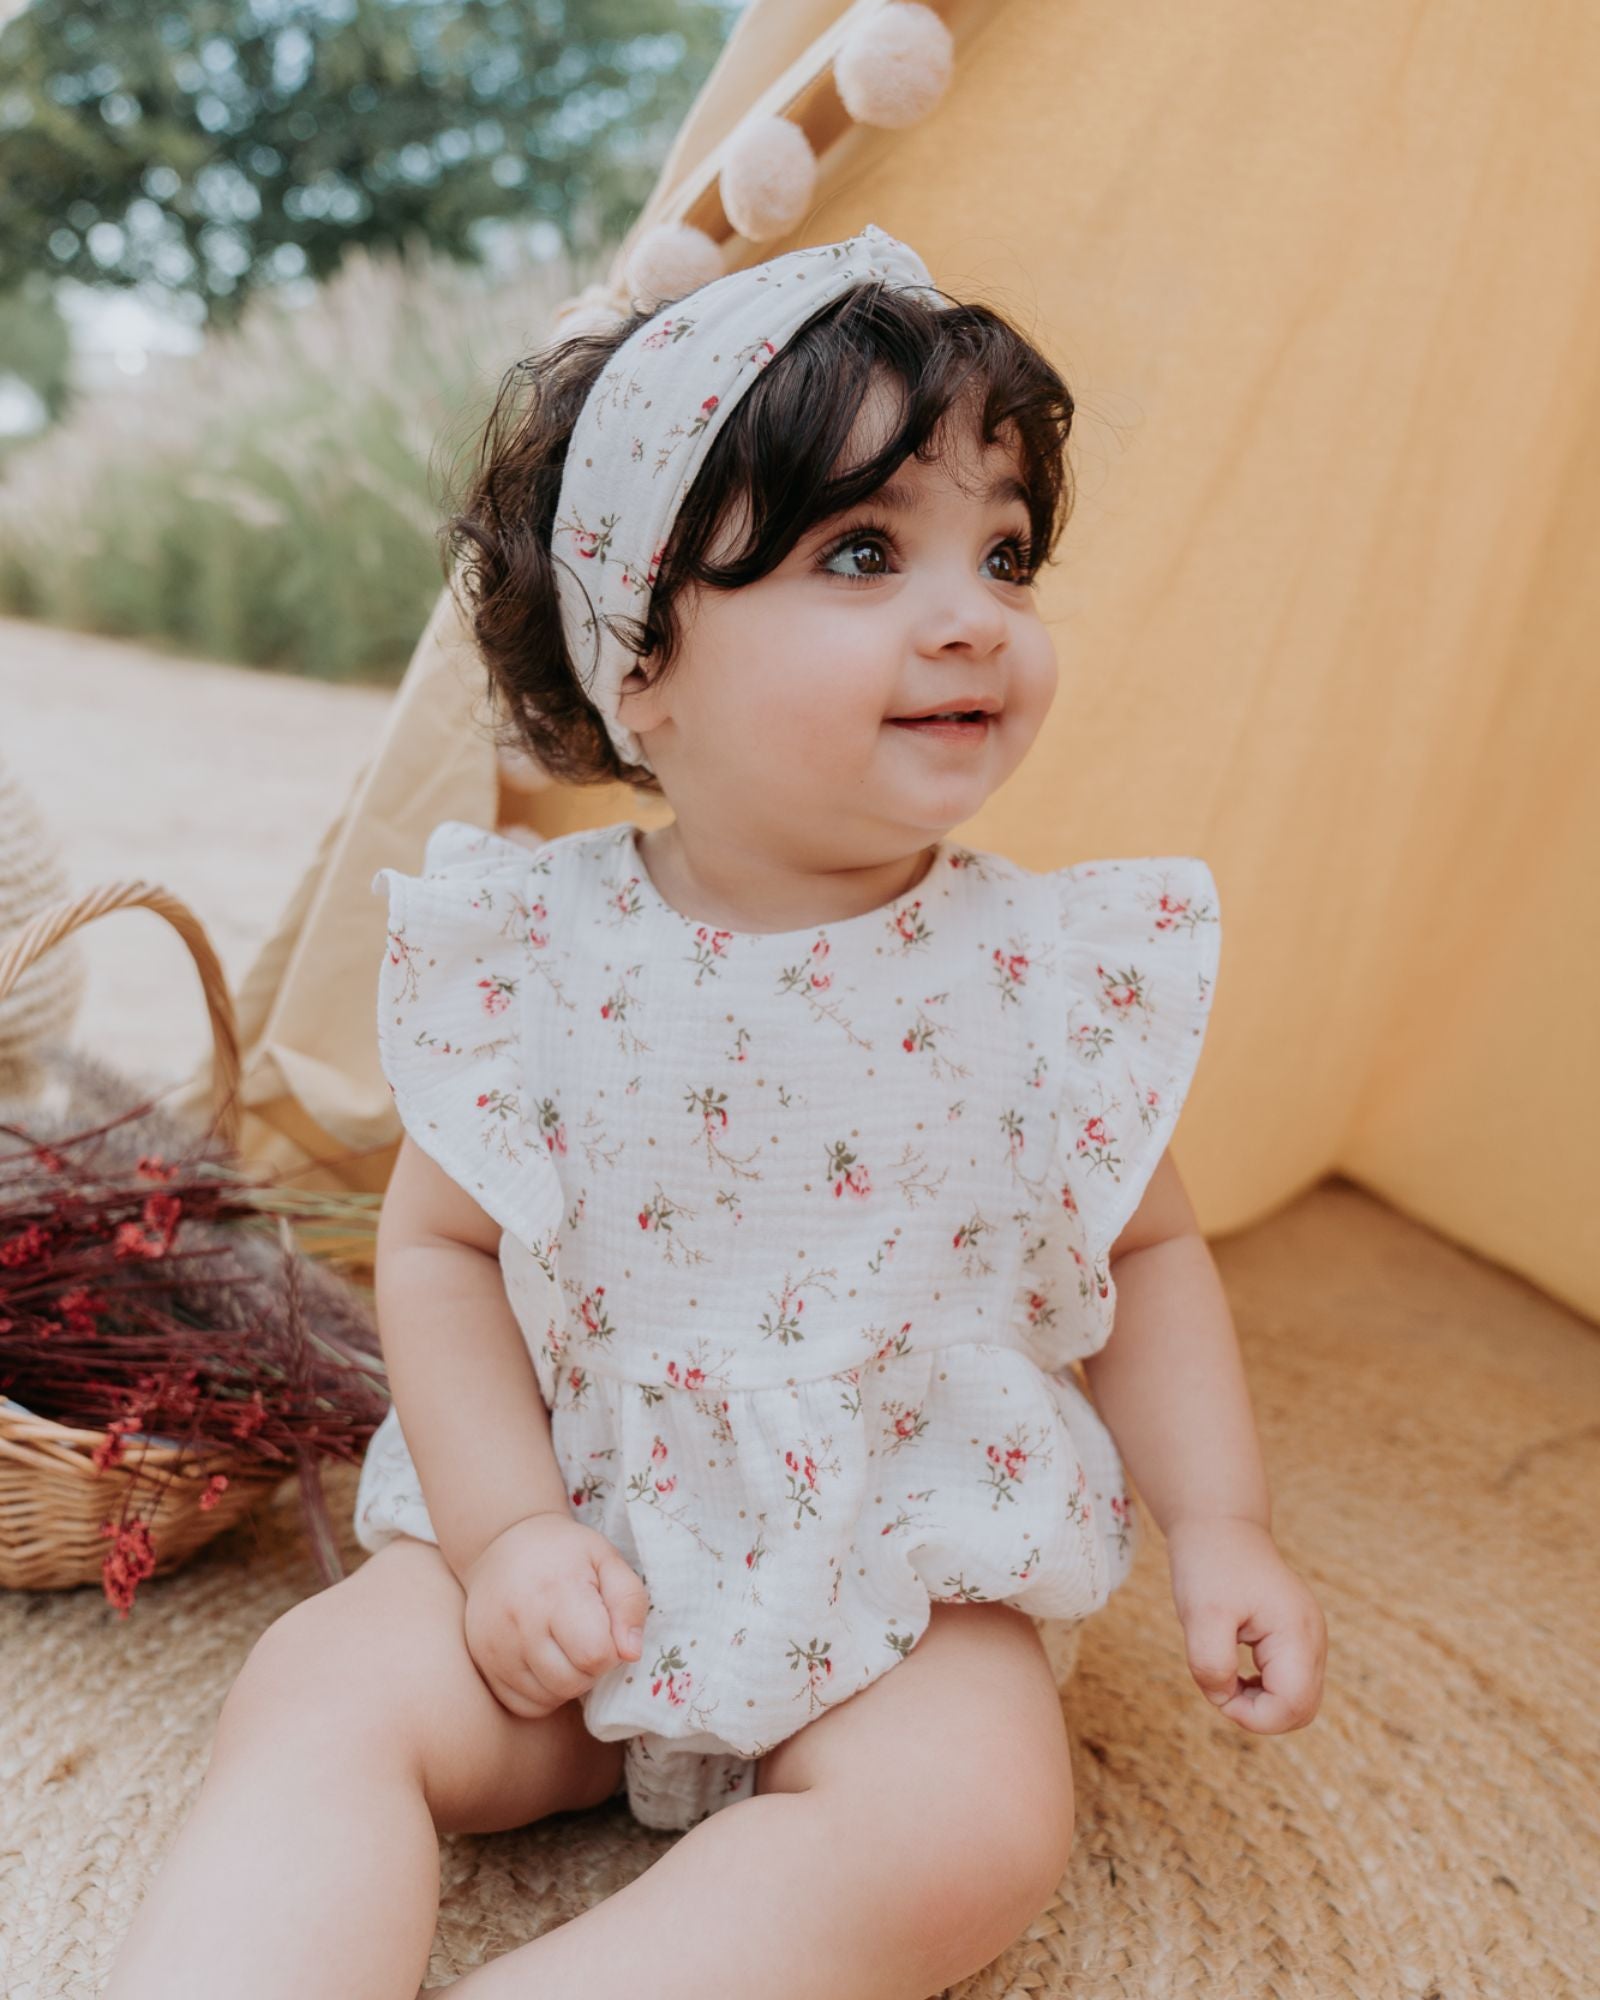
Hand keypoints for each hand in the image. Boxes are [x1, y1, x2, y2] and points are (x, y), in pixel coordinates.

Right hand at [462, 1511, 650, 1720]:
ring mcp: (497, 1648)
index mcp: (556, 1592)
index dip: (612, 1649)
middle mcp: (520, 1624)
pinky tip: (546, 1662)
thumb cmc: (564, 1552)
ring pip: (549, 1698)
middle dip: (591, 1668)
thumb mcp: (606, 1558)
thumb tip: (631, 1653)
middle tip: (587, 1637)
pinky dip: (544, 1694)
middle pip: (572, 1682)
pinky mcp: (484, 1665)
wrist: (502, 1544)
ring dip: (568, 1682)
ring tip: (566, 1646)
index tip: (606, 1628)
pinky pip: (525, 1705)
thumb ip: (628, 1601)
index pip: (595, 1654)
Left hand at [1164, 1514, 1326, 1733]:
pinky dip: (1261, 1688)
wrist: (1218, 1525)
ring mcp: (1308, 1638)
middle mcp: (1312, 1639)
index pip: (1294, 1706)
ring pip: (1296, 1700)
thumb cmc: (1209, 1564)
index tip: (1217, 1692)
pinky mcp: (1296, 1637)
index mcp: (1297, 1634)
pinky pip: (1288, 1682)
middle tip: (1218, 1683)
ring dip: (1258, 1701)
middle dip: (1257, 1713)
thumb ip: (1210, 1664)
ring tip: (1224, 1672)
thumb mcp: (1200, 1614)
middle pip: (1301, 1710)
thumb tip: (1223, 1698)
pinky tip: (1234, 1670)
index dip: (1253, 1717)